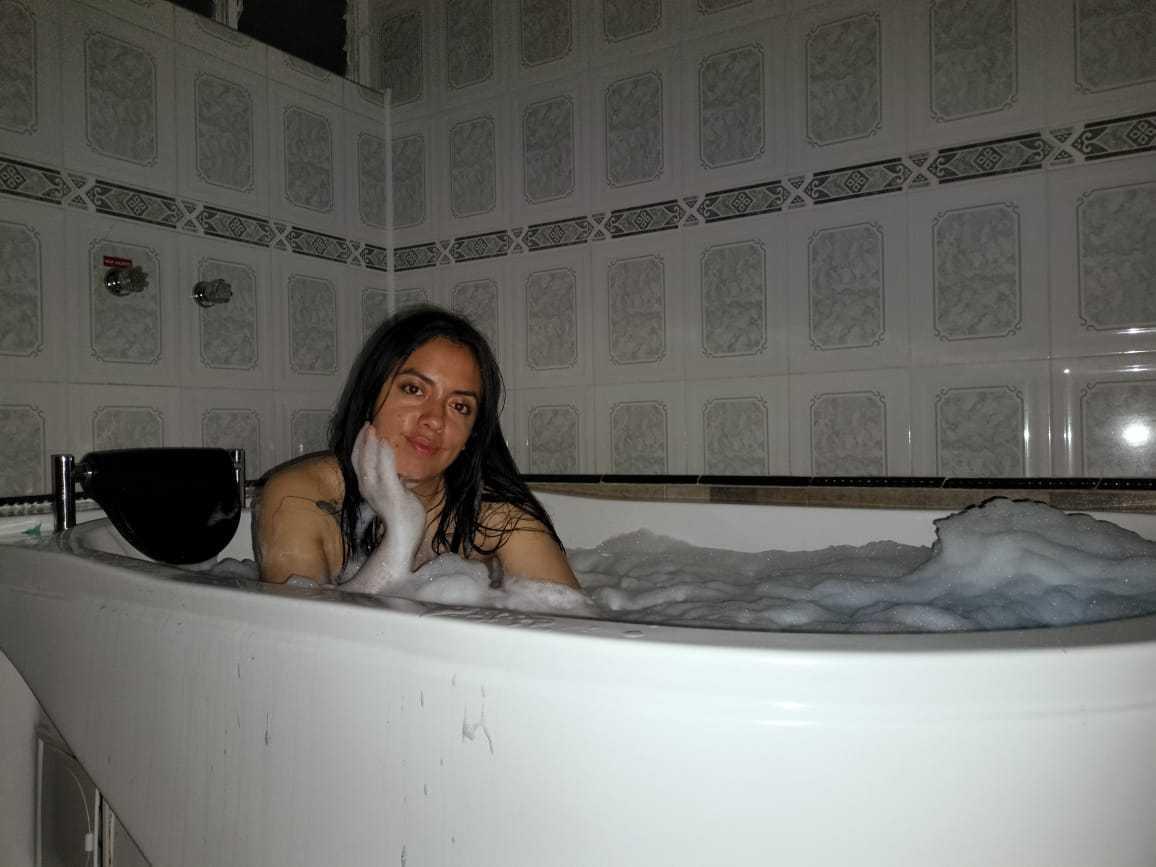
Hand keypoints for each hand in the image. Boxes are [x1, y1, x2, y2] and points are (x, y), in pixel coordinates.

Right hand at [341, 424, 428, 593]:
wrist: (405, 538)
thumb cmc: (403, 518)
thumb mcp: (396, 494)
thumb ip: (392, 482)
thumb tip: (397, 471)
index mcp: (368, 488)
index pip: (359, 462)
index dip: (359, 445)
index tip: (365, 429)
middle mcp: (368, 489)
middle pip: (358, 460)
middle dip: (361, 440)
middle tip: (367, 424)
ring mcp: (379, 492)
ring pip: (368, 462)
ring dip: (370, 443)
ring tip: (373, 428)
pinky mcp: (392, 494)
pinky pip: (386, 470)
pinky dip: (384, 455)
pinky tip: (385, 442)